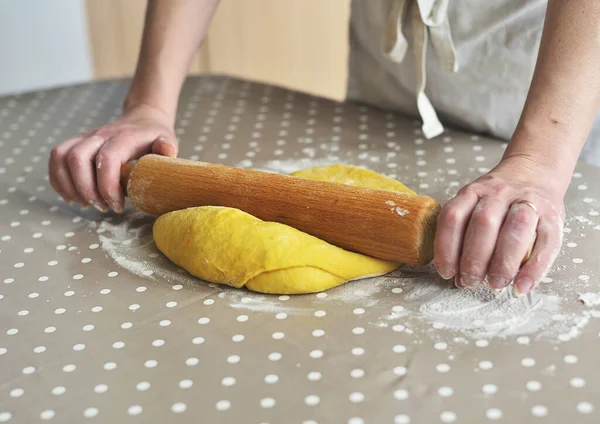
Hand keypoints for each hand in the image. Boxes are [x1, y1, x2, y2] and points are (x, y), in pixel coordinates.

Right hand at [49, 104, 176, 211]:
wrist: (143, 119)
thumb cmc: (155, 136)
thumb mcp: (167, 140)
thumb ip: (166, 147)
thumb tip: (166, 151)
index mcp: (124, 137)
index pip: (107, 158)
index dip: (108, 186)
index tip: (118, 205)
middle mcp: (101, 135)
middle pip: (78, 158)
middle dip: (86, 189)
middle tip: (103, 207)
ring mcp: (86, 138)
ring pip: (62, 157)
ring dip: (69, 186)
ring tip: (86, 204)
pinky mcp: (77, 143)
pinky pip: (56, 158)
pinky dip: (58, 180)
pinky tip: (73, 197)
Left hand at [433, 155, 565, 295]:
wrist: (535, 171)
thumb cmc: (499, 200)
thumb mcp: (474, 204)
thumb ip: (465, 234)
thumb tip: (458, 277)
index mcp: (473, 192)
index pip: (453, 216)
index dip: (446, 247)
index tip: (446, 272)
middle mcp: (499, 193)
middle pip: (483, 223)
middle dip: (474, 258)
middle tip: (470, 282)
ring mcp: (528, 201)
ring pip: (516, 228)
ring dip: (503, 262)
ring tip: (495, 283)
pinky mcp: (554, 216)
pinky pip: (546, 243)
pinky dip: (534, 269)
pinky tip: (521, 286)